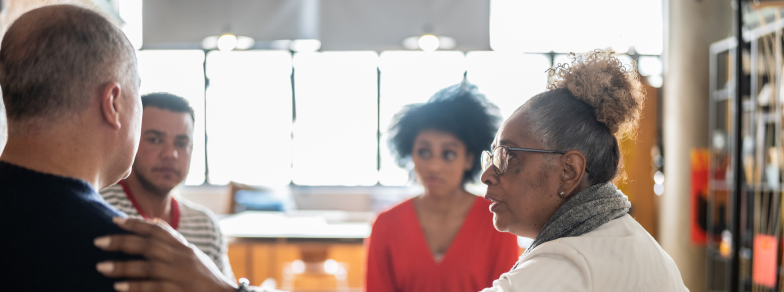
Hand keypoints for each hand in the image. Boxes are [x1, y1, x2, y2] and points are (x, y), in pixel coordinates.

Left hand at [94, 217, 236, 291]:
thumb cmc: (205, 277)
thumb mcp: (192, 254)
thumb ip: (174, 239)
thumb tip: (154, 221)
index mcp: (184, 248)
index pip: (157, 231)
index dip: (136, 224)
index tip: (114, 220)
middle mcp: (182, 258)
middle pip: (149, 246)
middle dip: (122, 242)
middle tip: (98, 241)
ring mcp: (180, 275)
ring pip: (148, 267)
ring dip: (123, 266)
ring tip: (100, 267)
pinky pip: (153, 288)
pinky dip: (136, 286)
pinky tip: (118, 286)